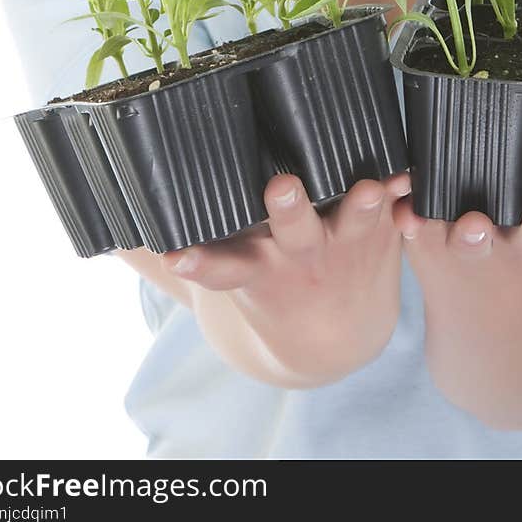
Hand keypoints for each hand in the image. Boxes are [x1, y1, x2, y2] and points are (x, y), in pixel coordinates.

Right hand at [161, 170, 411, 385]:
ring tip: (370, 188)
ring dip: (360, 205)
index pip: (218, 267)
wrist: (332, 341)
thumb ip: (182, 255)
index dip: (198, 262)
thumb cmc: (267, 284)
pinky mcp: (381, 236)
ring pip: (351, 224)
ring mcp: (342, 247)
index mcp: (252, 267)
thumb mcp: (228, 275)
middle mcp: (295, 256)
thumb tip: (104, 239)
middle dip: (287, 209)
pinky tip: (416, 180)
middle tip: (282, 188)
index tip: (180, 255)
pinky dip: (410, 201)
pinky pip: (398, 218)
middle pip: (290, 231)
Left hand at [390, 156, 521, 425]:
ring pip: (457, 231)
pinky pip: (407, 225)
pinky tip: (390, 193)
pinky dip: (399, 214)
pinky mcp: (419, 244)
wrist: (498, 350)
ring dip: (459, 226)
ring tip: (467, 220)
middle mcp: (502, 248)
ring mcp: (457, 249)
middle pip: (517, 226)